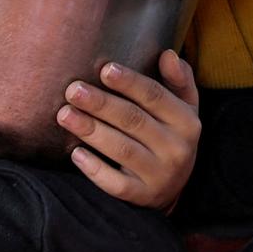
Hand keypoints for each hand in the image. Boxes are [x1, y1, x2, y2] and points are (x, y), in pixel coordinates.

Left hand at [57, 50, 200, 210]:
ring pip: (122, 151)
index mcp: (187, 122)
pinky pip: (116, 184)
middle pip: (134, 121)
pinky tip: (75, 153)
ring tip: (64, 114)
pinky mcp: (143, 197)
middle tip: (73, 90)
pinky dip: (95, 169)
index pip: (156, 97)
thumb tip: (168, 54)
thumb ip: (178, 80)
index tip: (104, 69)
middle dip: (101, 104)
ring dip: (91, 131)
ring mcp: (160, 175)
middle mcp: (177, 149)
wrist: (172, 188)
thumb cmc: (169, 136)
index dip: (130, 82)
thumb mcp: (183, 109)